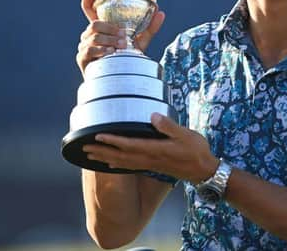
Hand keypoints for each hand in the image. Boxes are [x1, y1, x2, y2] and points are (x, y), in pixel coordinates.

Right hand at [75, 0, 165, 74]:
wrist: (120, 80)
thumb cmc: (126, 59)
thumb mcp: (140, 42)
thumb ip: (149, 28)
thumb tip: (161, 12)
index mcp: (101, 27)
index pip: (89, 8)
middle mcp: (89, 34)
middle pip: (94, 24)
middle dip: (110, 29)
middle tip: (124, 37)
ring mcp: (84, 46)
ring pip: (93, 36)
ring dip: (109, 40)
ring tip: (120, 47)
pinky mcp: (82, 58)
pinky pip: (89, 50)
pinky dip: (101, 50)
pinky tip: (110, 53)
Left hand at [83, 113, 218, 183]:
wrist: (203, 170)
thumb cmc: (196, 151)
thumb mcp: (186, 135)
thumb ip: (169, 126)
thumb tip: (153, 116)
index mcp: (156, 149)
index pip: (130, 145)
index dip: (113, 140)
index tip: (98, 136)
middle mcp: (150, 158)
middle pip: (121, 156)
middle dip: (102, 151)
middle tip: (84, 148)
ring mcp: (150, 164)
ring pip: (123, 162)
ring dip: (105, 158)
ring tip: (90, 155)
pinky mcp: (152, 167)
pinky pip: (129, 166)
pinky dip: (116, 164)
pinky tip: (109, 163)